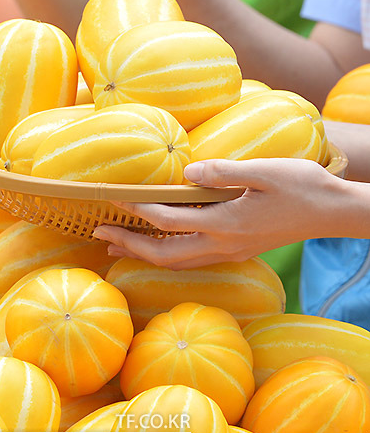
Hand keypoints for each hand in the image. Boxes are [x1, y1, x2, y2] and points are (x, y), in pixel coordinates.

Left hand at [92, 158, 346, 269]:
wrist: (333, 212)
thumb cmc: (303, 186)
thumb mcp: (265, 171)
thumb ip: (224, 172)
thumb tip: (188, 170)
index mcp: (226, 224)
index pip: (168, 221)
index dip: (137, 210)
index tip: (111, 198)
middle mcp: (224, 244)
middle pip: (165, 254)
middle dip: (129, 245)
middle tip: (99, 233)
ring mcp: (231, 251)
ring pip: (177, 262)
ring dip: (144, 253)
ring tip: (116, 244)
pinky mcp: (238, 250)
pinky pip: (192, 260)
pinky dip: (166, 255)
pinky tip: (158, 245)